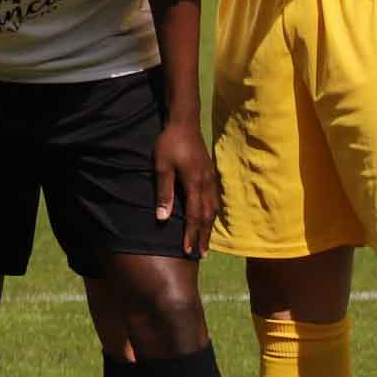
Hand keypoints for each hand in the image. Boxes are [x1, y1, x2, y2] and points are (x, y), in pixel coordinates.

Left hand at [152, 118, 218, 256]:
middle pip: (208, 216)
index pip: (195, 216)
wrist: (185, 123)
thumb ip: (164, 193)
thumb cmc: (169, 143)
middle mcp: (206, 184)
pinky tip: (210, 216)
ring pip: (214, 208)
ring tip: (207, 240)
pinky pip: (215, 198)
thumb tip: (163, 218)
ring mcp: (210, 178)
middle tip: (202, 253)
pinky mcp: (210, 173)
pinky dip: (213, 212)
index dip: (192, 235)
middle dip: (204, 236)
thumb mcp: (162, 167)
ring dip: (210, 226)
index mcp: (194, 184)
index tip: (188, 250)